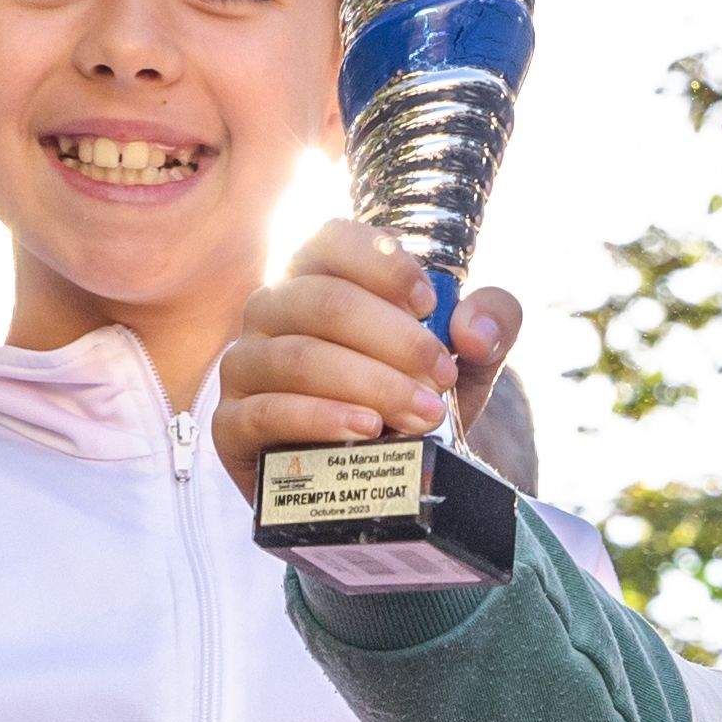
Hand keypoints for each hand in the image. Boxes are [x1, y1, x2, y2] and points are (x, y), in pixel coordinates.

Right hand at [211, 218, 517, 511]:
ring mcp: (244, 367)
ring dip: (369, 384)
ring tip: (420, 414)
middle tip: (440, 379)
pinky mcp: (230, 426)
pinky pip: (265, 411)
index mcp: (319, 278)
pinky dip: (321, 418)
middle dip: (394, 341)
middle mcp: (271, 312)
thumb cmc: (413, 400)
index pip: (333, 241)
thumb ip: (491, 325)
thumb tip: (475, 330)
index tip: (429, 303)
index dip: (382, 265)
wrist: (384, 480)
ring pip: (298, 357)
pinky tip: (365, 429)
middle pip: (322, 302)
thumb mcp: (468, 360)